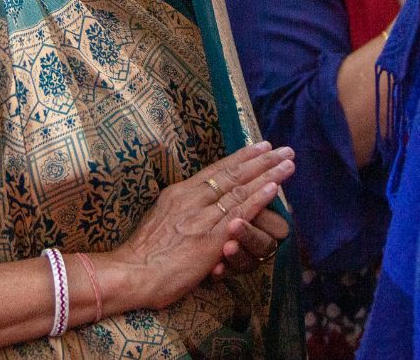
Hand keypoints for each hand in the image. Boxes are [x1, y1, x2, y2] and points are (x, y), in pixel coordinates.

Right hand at [104, 142, 294, 310]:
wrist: (132, 272)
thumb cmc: (142, 255)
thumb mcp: (159, 221)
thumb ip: (179, 212)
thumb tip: (192, 208)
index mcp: (179, 193)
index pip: (215, 171)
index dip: (240, 158)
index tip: (259, 146)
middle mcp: (191, 198)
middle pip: (232, 173)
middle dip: (260, 159)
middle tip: (283, 148)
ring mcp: (202, 216)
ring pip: (240, 188)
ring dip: (268, 173)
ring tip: (287, 162)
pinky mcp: (211, 236)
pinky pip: (240, 212)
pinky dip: (259, 197)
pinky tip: (274, 186)